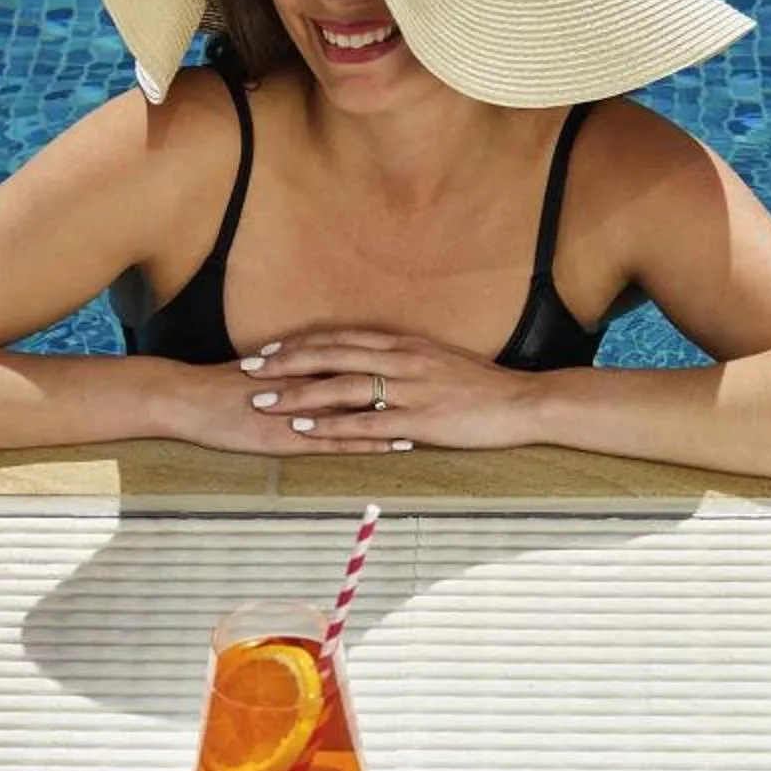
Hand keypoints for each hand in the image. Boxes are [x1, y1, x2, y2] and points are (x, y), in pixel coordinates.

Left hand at [237, 328, 536, 452]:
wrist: (521, 403)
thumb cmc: (482, 386)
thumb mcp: (439, 361)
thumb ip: (404, 360)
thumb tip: (374, 364)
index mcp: (404, 344)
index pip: (342, 338)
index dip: (301, 343)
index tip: (268, 350)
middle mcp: (401, 360)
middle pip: (332, 355)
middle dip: (286, 363)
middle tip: (248, 369)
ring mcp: (409, 390)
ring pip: (341, 387)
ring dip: (298, 394)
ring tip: (263, 401)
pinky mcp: (418, 421)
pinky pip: (365, 423)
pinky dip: (330, 426)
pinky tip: (303, 432)